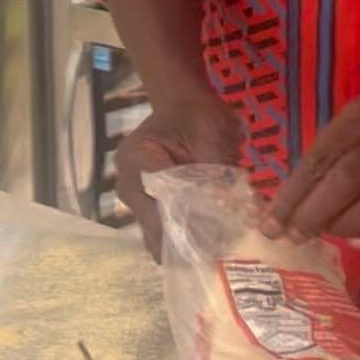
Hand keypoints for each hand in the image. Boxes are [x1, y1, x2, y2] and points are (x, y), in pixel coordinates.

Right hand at [118, 90, 240, 259]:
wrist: (183, 101)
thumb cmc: (198, 114)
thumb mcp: (214, 137)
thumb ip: (218, 175)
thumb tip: (231, 213)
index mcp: (139, 161)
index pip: (163, 207)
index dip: (190, 230)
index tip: (217, 246)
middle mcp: (128, 183)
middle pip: (155, 229)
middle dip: (187, 244)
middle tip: (218, 258)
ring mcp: (133, 196)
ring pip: (156, 234)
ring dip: (183, 244)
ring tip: (214, 254)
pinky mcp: (143, 202)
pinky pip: (160, 228)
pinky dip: (181, 236)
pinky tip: (206, 243)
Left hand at [265, 80, 359, 252]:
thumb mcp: (358, 116)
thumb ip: (329, 149)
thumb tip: (289, 202)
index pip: (322, 156)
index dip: (292, 193)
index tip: (270, 222)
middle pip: (348, 179)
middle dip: (313, 213)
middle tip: (293, 235)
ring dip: (343, 226)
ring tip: (325, 232)